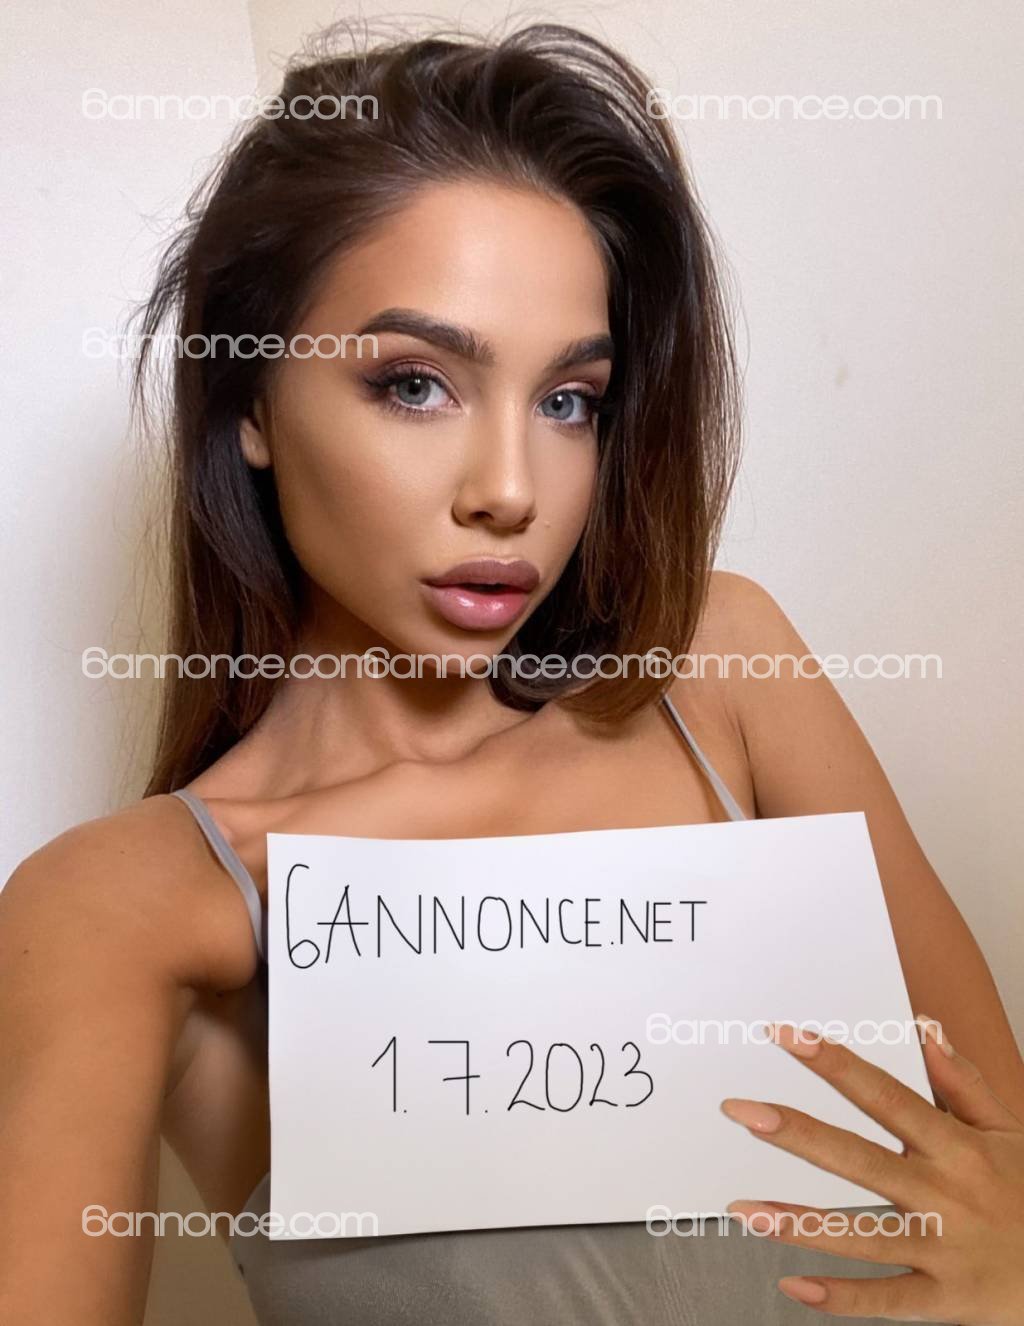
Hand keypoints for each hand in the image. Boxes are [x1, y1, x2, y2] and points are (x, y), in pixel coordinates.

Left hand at [720, 1017, 1023, 1322]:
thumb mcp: (1008, 1131)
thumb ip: (962, 1083)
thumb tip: (926, 1029)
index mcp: (955, 1146)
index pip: (883, 1094)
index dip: (834, 1064)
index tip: (789, 1036)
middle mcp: (943, 1194)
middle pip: (858, 1158)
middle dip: (797, 1133)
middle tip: (743, 1112)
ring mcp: (943, 1249)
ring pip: (861, 1235)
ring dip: (800, 1222)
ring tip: (745, 1208)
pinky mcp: (944, 1299)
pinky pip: (887, 1299)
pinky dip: (841, 1297)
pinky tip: (794, 1285)